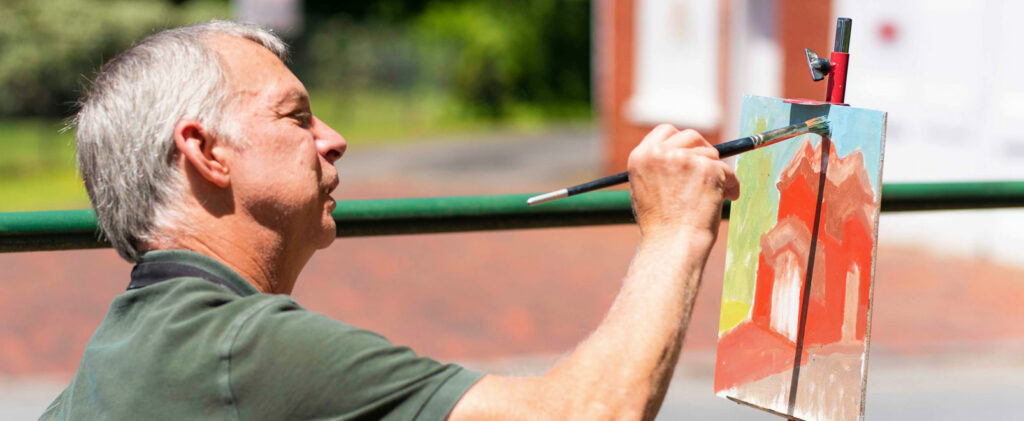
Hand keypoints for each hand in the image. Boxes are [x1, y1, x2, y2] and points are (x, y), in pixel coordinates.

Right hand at [627, 124, 739, 243]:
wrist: (672, 246)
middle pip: (691, 136)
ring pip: (712, 155)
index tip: (691, 151)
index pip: (665, 131)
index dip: (681, 140)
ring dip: (717, 172)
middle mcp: (660, 153)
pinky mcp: (708, 169)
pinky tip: (726, 199)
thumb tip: (682, 156)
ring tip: (715, 195)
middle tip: (710, 170)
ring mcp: (685, 159)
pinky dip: (731, 185)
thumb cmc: (660, 227)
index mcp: (640, 157)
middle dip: (704, 151)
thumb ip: (658, 168)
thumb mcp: (645, 190)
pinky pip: (728, 171)